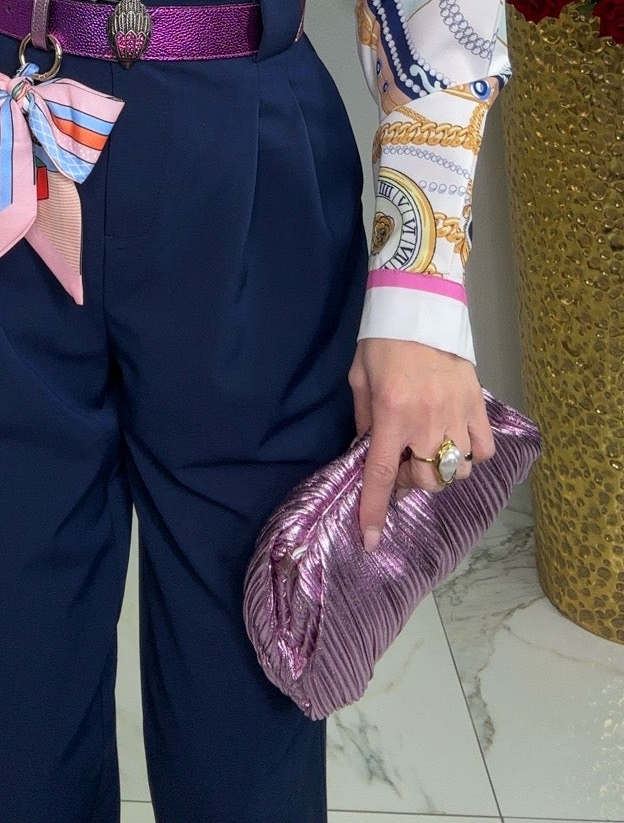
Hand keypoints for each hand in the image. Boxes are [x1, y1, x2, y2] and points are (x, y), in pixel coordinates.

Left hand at [348, 336, 495, 552]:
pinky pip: (484, 450)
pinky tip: (457, 442)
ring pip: (457, 471)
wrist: (421, 303)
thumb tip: (367, 454)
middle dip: (412, 481)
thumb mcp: (359, 378)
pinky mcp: (478, 404)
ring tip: (430, 450)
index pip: (383, 476)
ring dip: (441, 469)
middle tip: (403, 461)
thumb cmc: (382, 340)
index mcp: (392, 415)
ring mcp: (458, 415)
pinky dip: (472, 455)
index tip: (369, 540)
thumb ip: (364, 420)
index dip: (374, 511)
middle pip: (427, 480)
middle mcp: (428, 421)